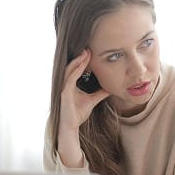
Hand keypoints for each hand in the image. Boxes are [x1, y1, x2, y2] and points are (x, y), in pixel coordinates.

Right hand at [57, 50, 109, 167]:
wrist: (71, 126)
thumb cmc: (78, 113)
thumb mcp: (93, 100)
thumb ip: (100, 93)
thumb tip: (110, 88)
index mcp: (71, 85)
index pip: (76, 69)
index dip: (83, 61)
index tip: (91, 53)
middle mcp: (66, 84)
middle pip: (72, 66)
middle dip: (80, 57)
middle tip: (89, 48)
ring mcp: (64, 88)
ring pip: (70, 70)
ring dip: (78, 61)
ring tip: (86, 53)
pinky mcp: (64, 93)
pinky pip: (70, 79)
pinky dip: (75, 70)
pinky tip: (82, 65)